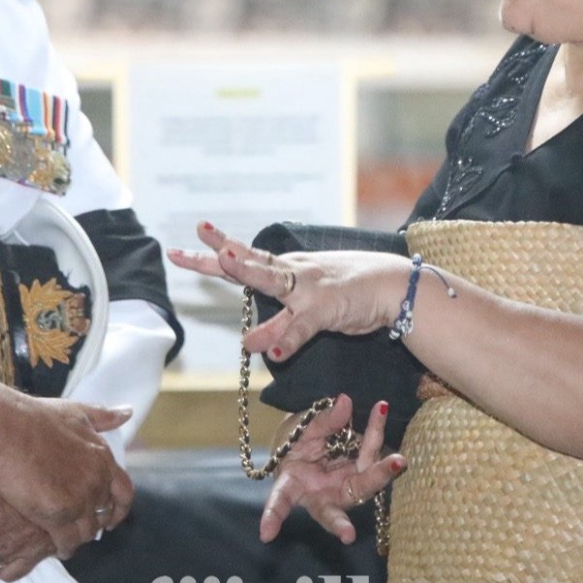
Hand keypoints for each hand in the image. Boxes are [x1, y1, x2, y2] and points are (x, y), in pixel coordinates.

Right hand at [0, 376, 134, 558]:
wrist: (7, 430)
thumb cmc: (36, 418)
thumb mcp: (77, 412)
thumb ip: (103, 417)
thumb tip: (126, 413)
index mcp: (103, 458)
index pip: (124, 492)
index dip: (118, 507)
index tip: (111, 515)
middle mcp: (96, 481)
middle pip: (104, 514)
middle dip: (95, 522)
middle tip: (82, 527)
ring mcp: (79, 500)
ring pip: (87, 531)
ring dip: (79, 537)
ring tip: (68, 539)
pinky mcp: (57, 515)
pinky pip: (67, 542)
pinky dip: (64, 547)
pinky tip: (58, 548)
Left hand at [167, 222, 407, 361]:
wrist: (393, 287)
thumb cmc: (350, 290)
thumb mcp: (310, 296)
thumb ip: (281, 313)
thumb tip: (254, 336)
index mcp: (288, 268)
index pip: (248, 255)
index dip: (219, 245)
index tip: (196, 230)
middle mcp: (294, 274)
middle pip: (251, 263)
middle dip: (221, 256)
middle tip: (189, 247)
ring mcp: (308, 291)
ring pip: (273, 281)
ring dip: (248, 272)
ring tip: (225, 262)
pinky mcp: (325, 311)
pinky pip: (301, 327)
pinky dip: (286, 340)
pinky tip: (270, 352)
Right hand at [259, 394, 404, 544]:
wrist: (315, 441)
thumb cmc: (299, 442)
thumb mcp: (304, 429)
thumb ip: (324, 420)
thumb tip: (345, 402)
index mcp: (294, 486)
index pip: (281, 501)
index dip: (272, 516)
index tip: (265, 534)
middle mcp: (321, 495)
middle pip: (330, 512)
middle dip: (339, 523)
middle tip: (348, 534)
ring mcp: (344, 489)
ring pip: (362, 485)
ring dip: (380, 472)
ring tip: (397, 460)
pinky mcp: (363, 476)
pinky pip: (374, 457)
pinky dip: (376, 432)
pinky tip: (381, 410)